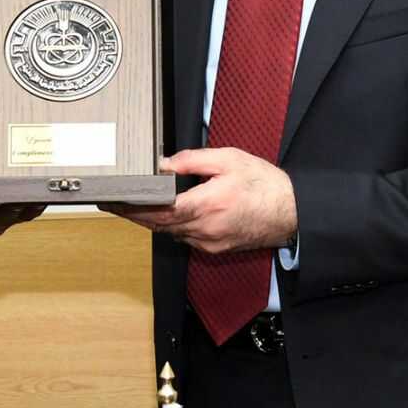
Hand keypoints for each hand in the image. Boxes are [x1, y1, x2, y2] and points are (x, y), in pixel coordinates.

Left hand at [101, 148, 296, 254]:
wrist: (292, 212)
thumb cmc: (264, 184)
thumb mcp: (228, 159)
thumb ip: (192, 160)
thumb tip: (164, 164)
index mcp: (206, 204)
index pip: (158, 210)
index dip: (133, 207)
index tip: (115, 202)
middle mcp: (204, 229)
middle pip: (158, 224)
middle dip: (136, 214)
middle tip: (116, 203)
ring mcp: (209, 242)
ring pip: (171, 232)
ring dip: (154, 220)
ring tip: (137, 206)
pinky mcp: (215, 248)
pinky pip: (186, 238)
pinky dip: (174, 226)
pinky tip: (170, 214)